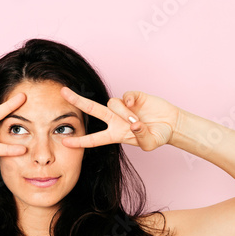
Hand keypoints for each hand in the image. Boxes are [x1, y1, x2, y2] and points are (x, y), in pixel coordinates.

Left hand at [60, 87, 179, 150]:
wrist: (172, 123)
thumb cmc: (158, 136)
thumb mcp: (150, 143)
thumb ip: (141, 137)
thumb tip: (134, 125)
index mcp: (115, 134)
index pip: (94, 139)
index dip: (80, 141)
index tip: (64, 141)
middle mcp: (115, 120)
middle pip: (92, 109)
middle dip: (77, 100)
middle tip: (63, 92)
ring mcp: (123, 107)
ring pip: (112, 104)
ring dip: (122, 113)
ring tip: (136, 120)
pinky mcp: (133, 96)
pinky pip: (124, 96)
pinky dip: (128, 100)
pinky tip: (135, 105)